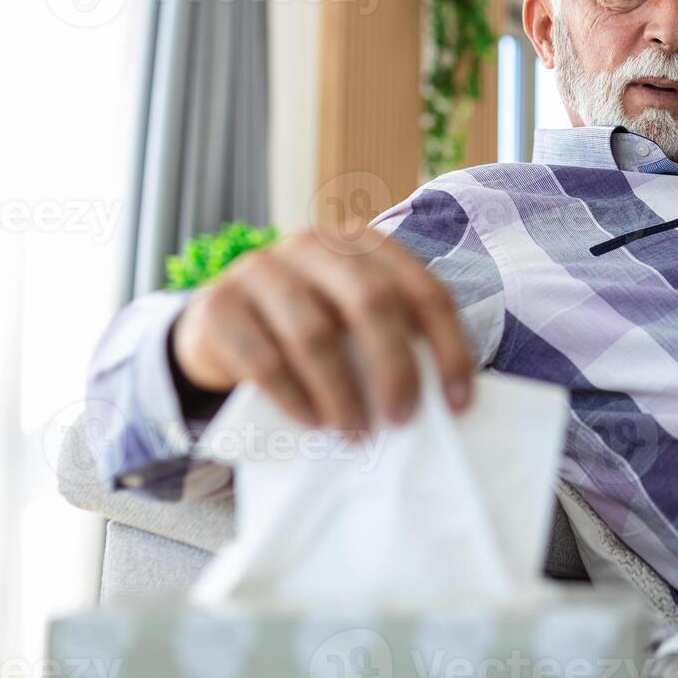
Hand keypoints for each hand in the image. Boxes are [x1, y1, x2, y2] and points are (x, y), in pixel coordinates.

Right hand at [171, 227, 473, 428]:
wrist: (222, 327)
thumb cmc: (311, 330)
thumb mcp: (354, 325)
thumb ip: (394, 341)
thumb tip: (445, 400)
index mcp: (362, 244)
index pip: (423, 291)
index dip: (449, 347)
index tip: (458, 403)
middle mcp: (314, 245)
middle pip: (371, 301)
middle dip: (395, 367)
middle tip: (403, 419)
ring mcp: (261, 268)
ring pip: (315, 334)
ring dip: (342, 393)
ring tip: (357, 434)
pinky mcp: (219, 305)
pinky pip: (263, 359)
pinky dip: (295, 398)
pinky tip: (313, 423)